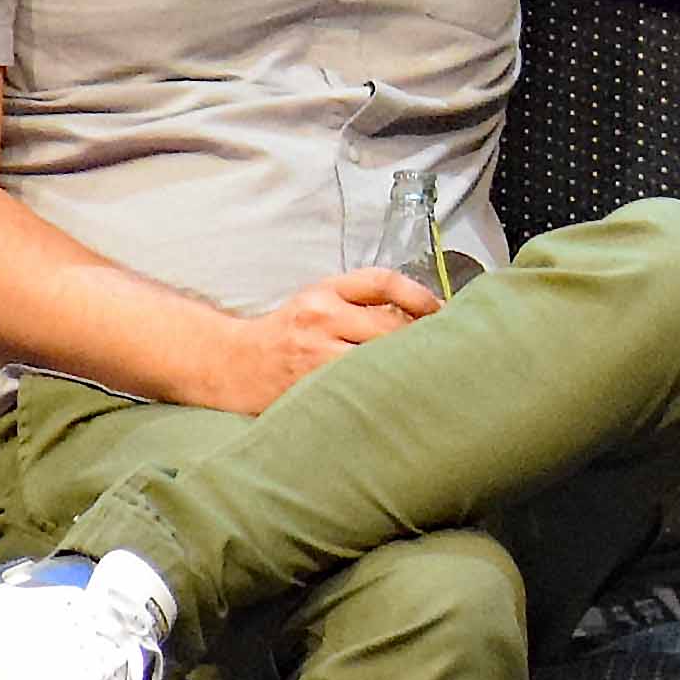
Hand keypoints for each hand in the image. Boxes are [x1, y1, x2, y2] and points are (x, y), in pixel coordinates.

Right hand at [197, 268, 443, 413]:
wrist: (232, 363)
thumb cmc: (287, 332)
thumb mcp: (319, 300)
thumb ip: (365, 301)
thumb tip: (429, 312)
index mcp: (324, 292)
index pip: (383, 282)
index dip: (420, 295)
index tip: (442, 311)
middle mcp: (320, 319)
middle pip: (389, 326)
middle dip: (422, 340)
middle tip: (446, 350)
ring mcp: (314, 356)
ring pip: (377, 361)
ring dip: (406, 369)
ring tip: (428, 376)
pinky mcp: (310, 389)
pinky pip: (358, 390)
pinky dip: (381, 392)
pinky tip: (397, 397)